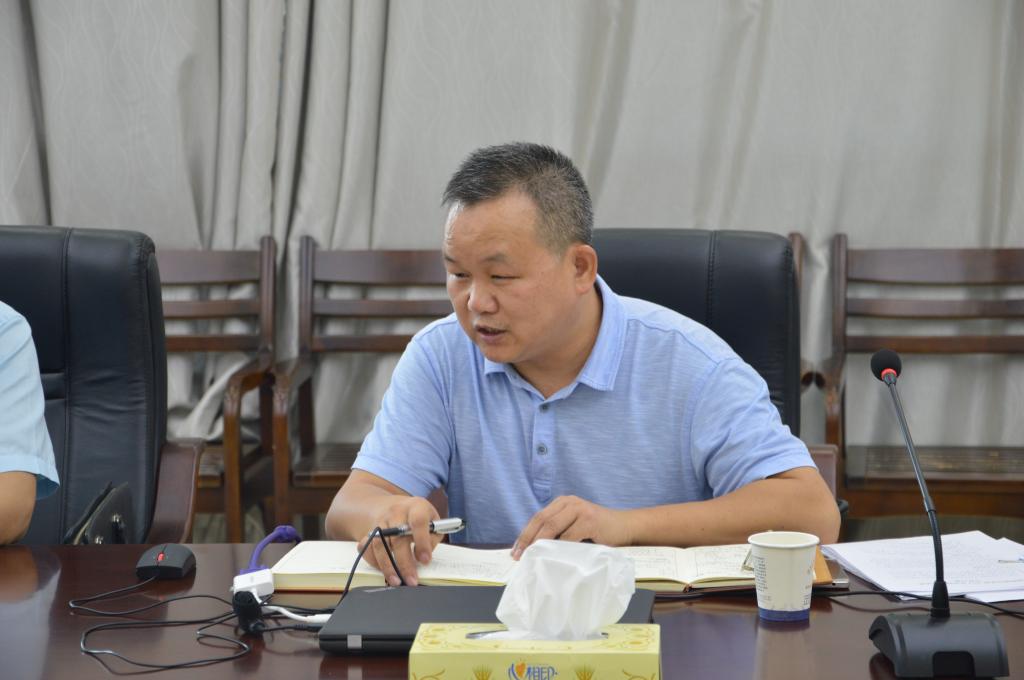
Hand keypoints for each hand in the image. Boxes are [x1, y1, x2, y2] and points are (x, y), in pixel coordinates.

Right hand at [357, 496, 442, 585]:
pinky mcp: (370, 531)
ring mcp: (381, 521)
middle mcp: (397, 512)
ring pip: (379, 544)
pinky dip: (373, 561)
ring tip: (396, 581)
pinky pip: (366, 547)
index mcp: (417, 507)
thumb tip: (424, 556)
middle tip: (411, 580)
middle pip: (397, 537)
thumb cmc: (418, 518)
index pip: (418, 521)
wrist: (395, 507)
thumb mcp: (434, 522)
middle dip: (405, 563)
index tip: (425, 561)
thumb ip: (433, 538)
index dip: (422, 542)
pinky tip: (383, 570)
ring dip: (387, 566)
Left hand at [511, 495, 632, 558]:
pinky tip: (553, 558)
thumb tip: (533, 550)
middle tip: (519, 556)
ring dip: (539, 544)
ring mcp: (580, 509)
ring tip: (531, 558)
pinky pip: (569, 535)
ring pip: (552, 527)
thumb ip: (559, 532)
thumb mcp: (575, 526)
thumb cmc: (598, 531)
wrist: (626, 527)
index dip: (525, 534)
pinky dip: (559, 548)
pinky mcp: (589, 519)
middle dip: (528, 539)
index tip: (515, 550)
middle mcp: (569, 502)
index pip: (537, 517)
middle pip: (541, 520)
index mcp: (562, 503)